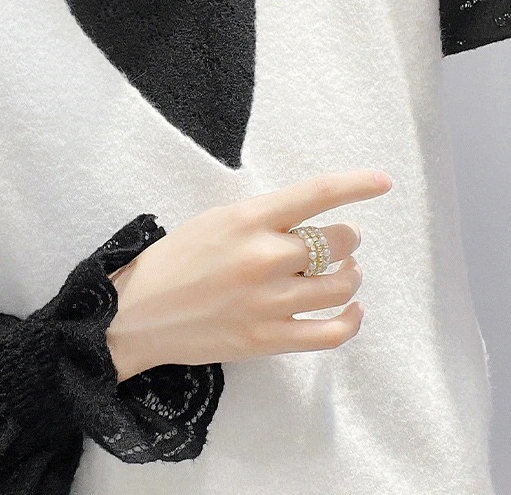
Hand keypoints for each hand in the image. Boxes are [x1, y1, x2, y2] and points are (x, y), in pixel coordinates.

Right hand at [106, 168, 390, 380]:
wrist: (137, 314)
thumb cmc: (173, 261)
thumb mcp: (214, 222)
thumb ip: (262, 220)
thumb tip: (311, 224)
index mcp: (247, 220)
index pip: (316, 194)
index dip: (356, 185)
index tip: (383, 181)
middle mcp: (264, 257)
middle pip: (339, 242)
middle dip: (346, 239)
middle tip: (340, 241)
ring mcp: (269, 301)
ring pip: (341, 285)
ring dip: (350, 275)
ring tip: (344, 273)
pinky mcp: (269, 339)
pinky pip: (333, 332)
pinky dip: (352, 319)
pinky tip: (352, 309)